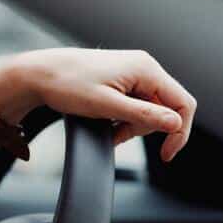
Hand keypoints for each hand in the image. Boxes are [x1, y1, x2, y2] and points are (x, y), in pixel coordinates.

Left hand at [0, 48, 197, 162]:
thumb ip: (144, 115)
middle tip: (118, 136)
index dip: (179, 132)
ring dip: (132, 126)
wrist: (39, 74)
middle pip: (166, 108)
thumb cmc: (67, 84)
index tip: (166, 155)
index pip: (183, 103)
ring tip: (107, 128)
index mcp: (146, 68)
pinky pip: (135, 104)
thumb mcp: (107, 106)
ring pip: (150, 109)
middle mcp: (144, 67)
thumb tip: (174, 123)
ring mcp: (133, 72)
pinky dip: (124, 119)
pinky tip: (107, 123)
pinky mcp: (123, 79)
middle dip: (146, 129)